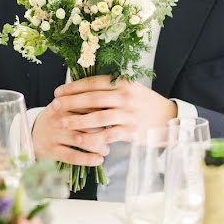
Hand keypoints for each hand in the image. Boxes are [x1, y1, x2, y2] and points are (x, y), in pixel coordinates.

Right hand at [32, 98, 109, 166]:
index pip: (86, 107)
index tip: (113, 119)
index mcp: (62, 105)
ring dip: (97, 146)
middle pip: (85, 123)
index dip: (102, 114)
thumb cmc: (55, 121)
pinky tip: (98, 160)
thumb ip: (82, 106)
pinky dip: (87, 159)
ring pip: (80, 140)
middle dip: (102, 132)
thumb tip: (110, 109)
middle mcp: (57, 119)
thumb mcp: (64, 108)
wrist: (30, 135)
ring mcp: (53, 135)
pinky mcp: (51, 151)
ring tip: (106, 150)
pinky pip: (72, 156)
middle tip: (112, 137)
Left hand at [52, 75, 177, 142]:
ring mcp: (129, 114)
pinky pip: (108, 135)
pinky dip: (93, 138)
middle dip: (71, 102)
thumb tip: (78, 89)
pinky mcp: (132, 131)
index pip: (93, 82)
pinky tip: (80, 140)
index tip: (57, 92)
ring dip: (77, 121)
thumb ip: (108, 88)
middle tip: (55, 106)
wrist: (168, 118)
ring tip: (62, 123)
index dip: (73, 87)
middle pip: (93, 98)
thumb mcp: (128, 89)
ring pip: (98, 117)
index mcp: (123, 82)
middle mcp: (126, 96)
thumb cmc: (142, 103)